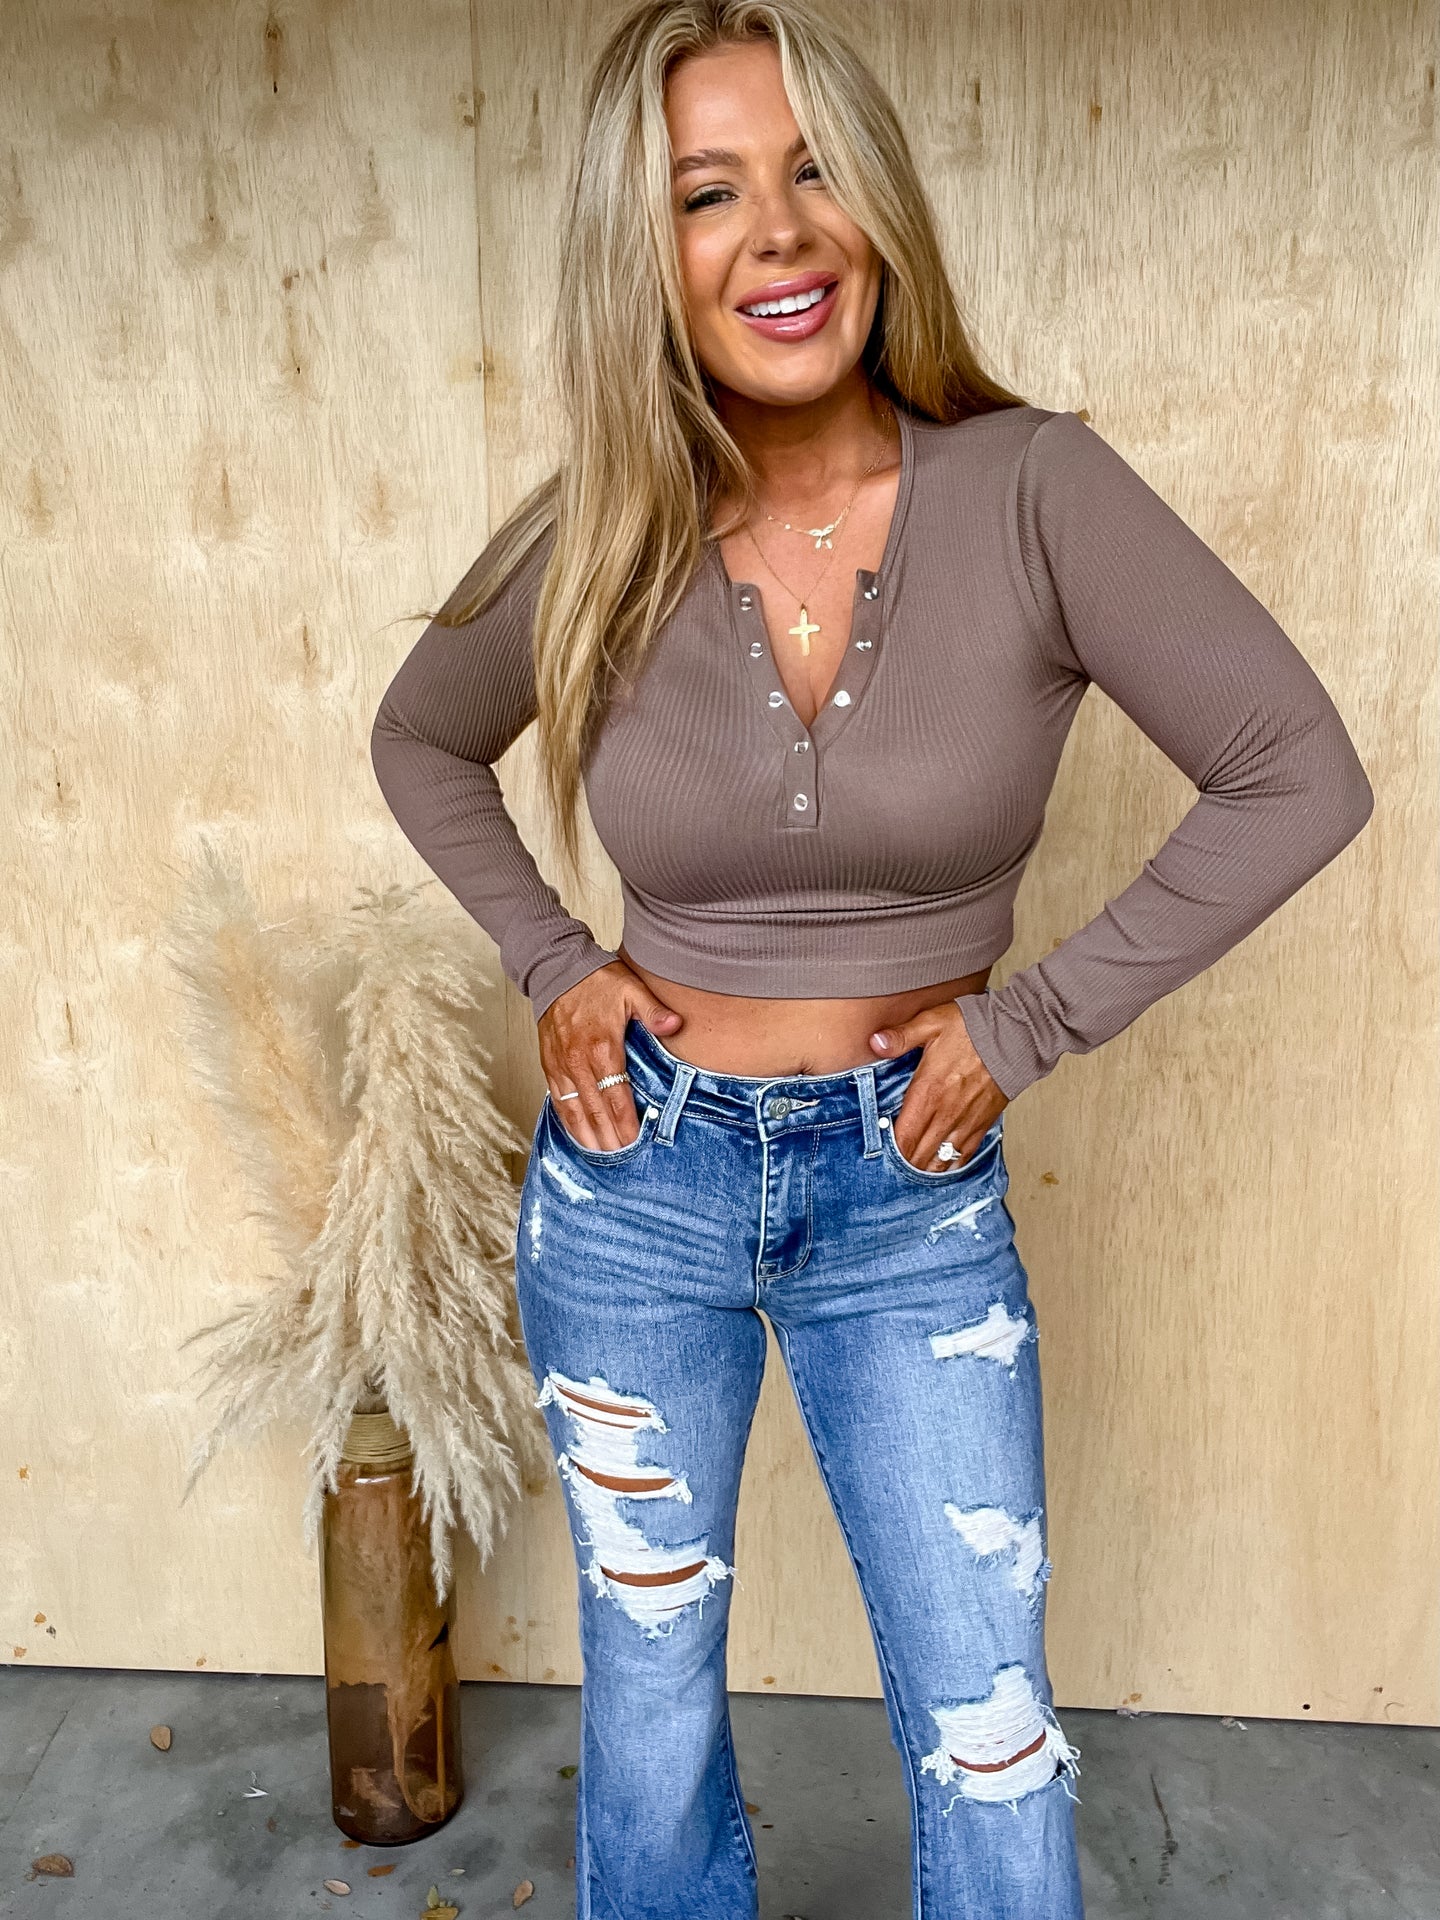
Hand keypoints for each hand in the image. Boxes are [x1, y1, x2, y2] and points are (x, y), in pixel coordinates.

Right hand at [538, 961, 683, 1151]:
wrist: (558, 970)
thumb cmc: (596, 981)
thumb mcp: (631, 989)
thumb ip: (653, 1011)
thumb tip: (675, 1024)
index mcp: (603, 1048)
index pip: (616, 1096)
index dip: (625, 1122)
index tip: (634, 1141)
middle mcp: (579, 1062)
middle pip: (595, 1110)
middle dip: (608, 1137)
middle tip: (620, 1159)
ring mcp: (562, 1065)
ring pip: (574, 1109)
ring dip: (587, 1135)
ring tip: (599, 1156)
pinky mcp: (550, 1064)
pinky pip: (558, 1098)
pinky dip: (567, 1119)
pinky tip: (577, 1134)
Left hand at [868, 1002, 1007, 1169]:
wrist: (1016, 1035)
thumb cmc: (975, 1029)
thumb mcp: (931, 1023)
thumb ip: (900, 1036)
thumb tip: (875, 1042)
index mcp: (927, 1092)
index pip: (903, 1136)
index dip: (889, 1151)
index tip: (878, 1153)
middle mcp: (945, 1113)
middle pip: (918, 1155)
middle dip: (902, 1165)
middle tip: (889, 1167)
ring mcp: (964, 1122)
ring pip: (940, 1160)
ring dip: (924, 1169)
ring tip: (910, 1172)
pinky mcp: (982, 1124)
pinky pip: (963, 1155)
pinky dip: (949, 1165)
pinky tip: (940, 1168)